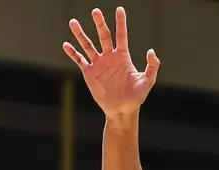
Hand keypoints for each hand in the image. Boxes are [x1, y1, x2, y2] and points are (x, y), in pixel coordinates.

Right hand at [64, 7, 159, 121]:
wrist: (122, 110)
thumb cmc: (136, 97)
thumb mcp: (147, 81)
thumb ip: (152, 66)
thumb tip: (151, 51)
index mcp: (123, 56)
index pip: (121, 35)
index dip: (121, 23)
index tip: (120, 9)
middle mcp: (109, 57)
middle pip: (103, 36)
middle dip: (99, 24)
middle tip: (95, 11)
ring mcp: (98, 64)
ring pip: (88, 45)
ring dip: (80, 34)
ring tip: (73, 22)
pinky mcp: (89, 73)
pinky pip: (79, 60)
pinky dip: (72, 53)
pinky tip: (66, 45)